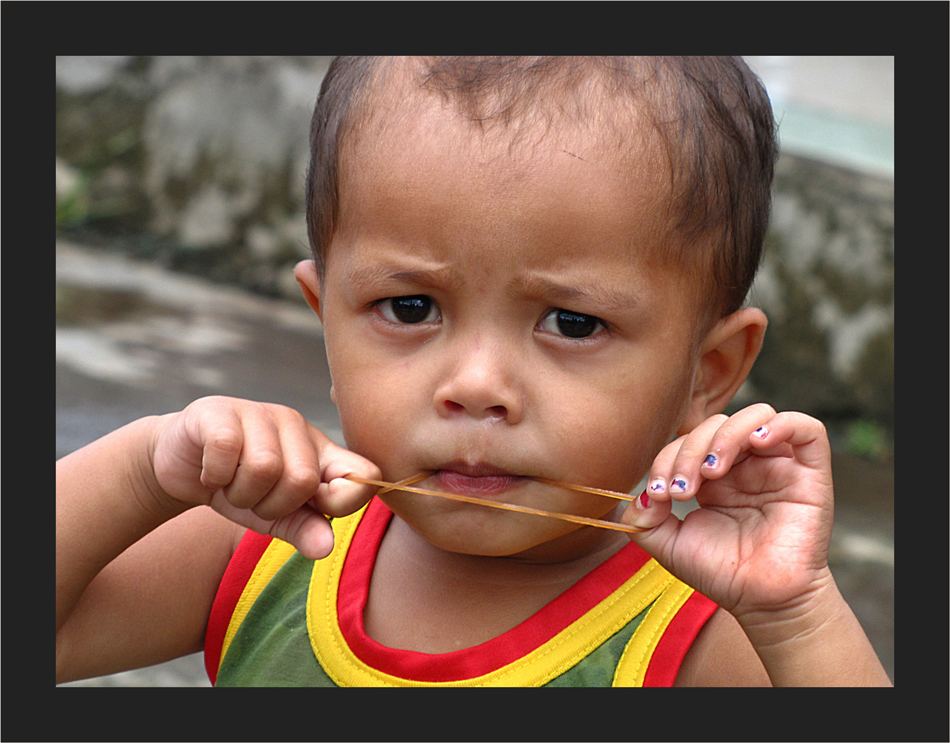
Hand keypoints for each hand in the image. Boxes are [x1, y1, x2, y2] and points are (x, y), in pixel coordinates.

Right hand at [149, 396, 380, 559]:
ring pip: (264, 467)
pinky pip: (227, 450)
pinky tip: (210, 473)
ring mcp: (259, 413)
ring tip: (231, 485)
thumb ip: (304, 529)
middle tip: (253, 499)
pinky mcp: (220, 411)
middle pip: (303, 479)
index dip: (345, 501)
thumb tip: (325, 548)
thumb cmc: (239, 489)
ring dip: (240, 493)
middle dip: (271, 506)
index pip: (363, 473)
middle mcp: (296, 426)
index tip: (314, 510)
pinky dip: (214, 476)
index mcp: (320, 452)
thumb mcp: (274, 517)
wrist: (181, 465)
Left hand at [622, 404, 834, 621]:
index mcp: (714, 474)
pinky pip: (807, 429)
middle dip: (690, 450)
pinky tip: (756, 442)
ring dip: (725, 436)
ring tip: (713, 471)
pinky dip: (781, 424)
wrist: (762, 602)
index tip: (659, 494)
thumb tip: (640, 494)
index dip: (668, 458)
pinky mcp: (810, 473)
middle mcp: (746, 463)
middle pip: (717, 424)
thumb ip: (644, 518)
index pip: (689, 440)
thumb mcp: (668, 544)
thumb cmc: (720, 572)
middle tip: (682, 490)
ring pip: (756, 416)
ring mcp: (778, 465)